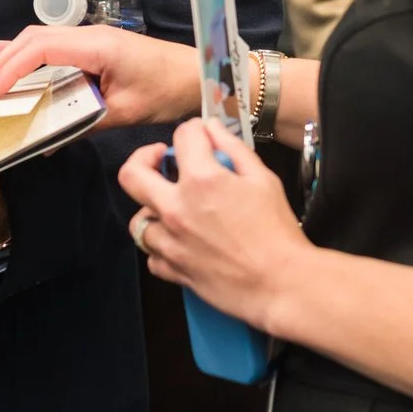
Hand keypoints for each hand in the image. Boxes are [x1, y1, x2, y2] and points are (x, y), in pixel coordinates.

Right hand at [0, 24, 198, 127]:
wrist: (198, 74)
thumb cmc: (167, 91)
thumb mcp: (123, 113)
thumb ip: (82, 124)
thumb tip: (46, 143)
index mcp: (96, 45)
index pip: (39, 50)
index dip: (9, 70)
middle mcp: (91, 34)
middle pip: (33, 38)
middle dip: (3, 64)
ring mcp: (94, 36)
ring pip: (41, 38)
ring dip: (15, 58)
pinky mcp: (97, 45)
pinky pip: (56, 44)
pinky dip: (31, 55)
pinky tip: (16, 63)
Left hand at [117, 118, 307, 330]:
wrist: (281, 283)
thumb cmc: (277, 232)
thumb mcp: (263, 179)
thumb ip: (233, 148)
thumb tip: (211, 128)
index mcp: (202, 180)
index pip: (182, 137)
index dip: (193, 129)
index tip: (200, 135)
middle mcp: (177, 209)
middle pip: (131, 175)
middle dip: (143, 158)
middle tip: (160, 160)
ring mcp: (171, 243)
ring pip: (137, 221)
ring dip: (152, 209)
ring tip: (171, 207)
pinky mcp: (174, 271)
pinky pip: (151, 256)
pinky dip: (161, 248)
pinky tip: (179, 241)